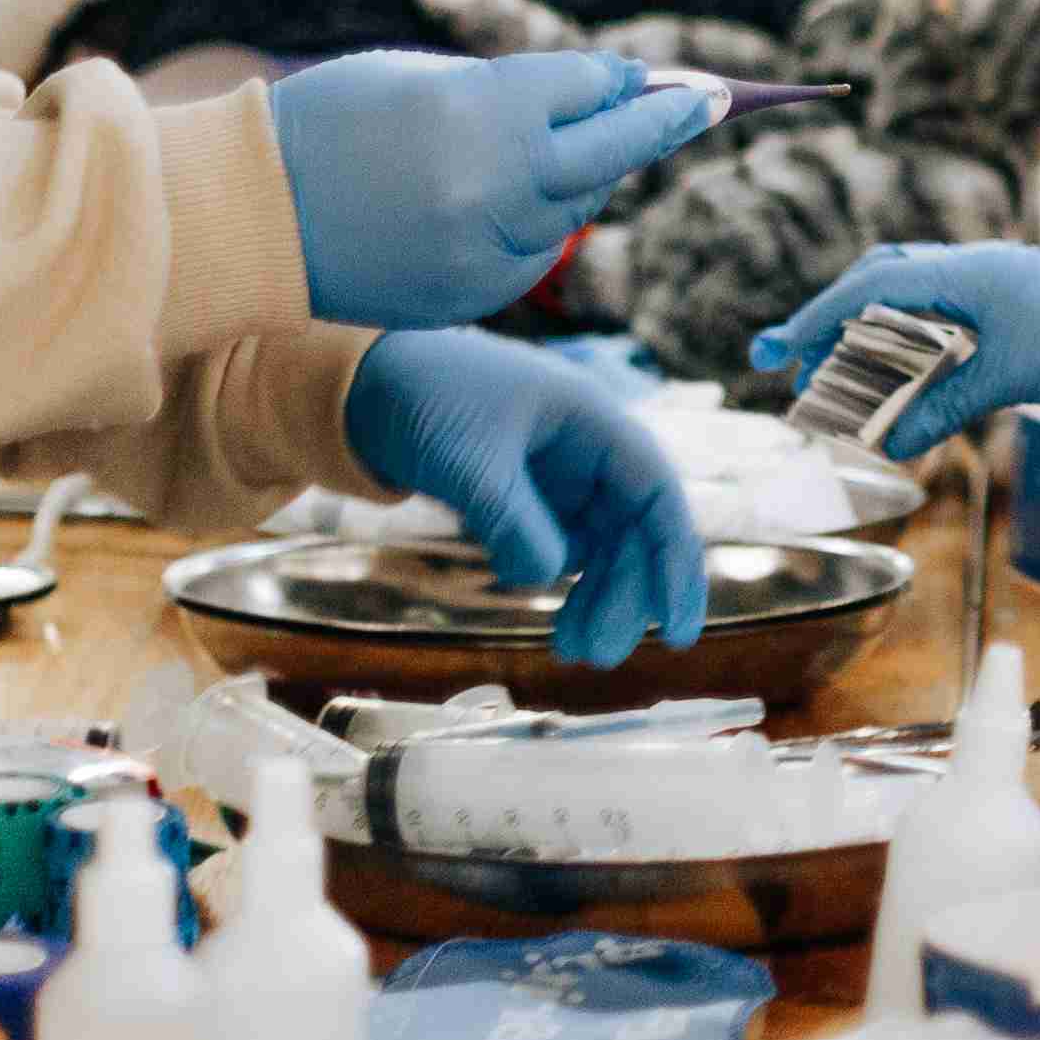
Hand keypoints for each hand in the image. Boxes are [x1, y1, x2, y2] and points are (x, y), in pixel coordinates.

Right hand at [264, 50, 717, 328]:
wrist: (252, 218)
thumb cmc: (329, 125)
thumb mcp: (420, 77)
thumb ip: (510, 87)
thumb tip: (598, 91)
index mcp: (481, 112)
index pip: (586, 87)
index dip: (620, 79)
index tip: (656, 75)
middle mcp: (498, 182)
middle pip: (611, 149)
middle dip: (665, 120)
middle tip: (710, 101)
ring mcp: (489, 247)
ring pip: (577, 208)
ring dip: (585, 176)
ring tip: (571, 150)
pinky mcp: (476, 295)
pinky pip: (536, 252)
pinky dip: (539, 225)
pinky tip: (513, 202)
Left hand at [344, 331, 709, 665]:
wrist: (364, 386)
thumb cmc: (423, 399)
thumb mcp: (468, 462)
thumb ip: (512, 520)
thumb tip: (551, 579)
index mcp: (590, 420)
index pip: (655, 494)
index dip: (674, 562)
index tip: (674, 629)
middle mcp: (588, 448)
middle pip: (634, 530)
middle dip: (626, 594)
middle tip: (597, 653)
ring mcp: (562, 475)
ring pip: (605, 547)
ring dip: (600, 599)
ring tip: (574, 651)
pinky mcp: (532, 498)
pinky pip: (569, 551)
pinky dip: (570, 590)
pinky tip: (557, 627)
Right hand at [747, 240, 1039, 460]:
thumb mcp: (1010, 379)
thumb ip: (945, 407)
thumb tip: (888, 445)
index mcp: (967, 272)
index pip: (873, 285)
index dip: (819, 318)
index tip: (778, 350)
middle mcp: (974, 266)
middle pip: (883, 278)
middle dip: (834, 317)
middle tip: (795, 359)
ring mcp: (993, 279)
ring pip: (912, 291)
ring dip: (872, 326)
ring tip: (839, 369)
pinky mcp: (1011, 300)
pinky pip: (942, 308)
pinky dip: (911, 335)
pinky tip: (903, 367)